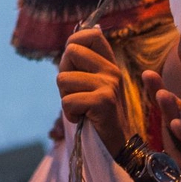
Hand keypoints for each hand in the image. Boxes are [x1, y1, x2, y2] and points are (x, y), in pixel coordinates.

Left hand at [57, 26, 127, 150]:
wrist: (116, 147)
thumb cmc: (97, 117)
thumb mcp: (92, 86)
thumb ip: (82, 66)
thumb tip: (71, 44)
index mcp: (109, 64)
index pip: (91, 34)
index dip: (74, 44)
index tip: (73, 65)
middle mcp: (112, 70)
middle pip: (70, 52)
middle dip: (64, 76)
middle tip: (78, 95)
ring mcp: (109, 84)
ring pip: (63, 79)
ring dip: (66, 99)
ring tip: (83, 109)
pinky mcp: (103, 101)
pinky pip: (67, 101)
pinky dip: (70, 114)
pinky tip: (84, 119)